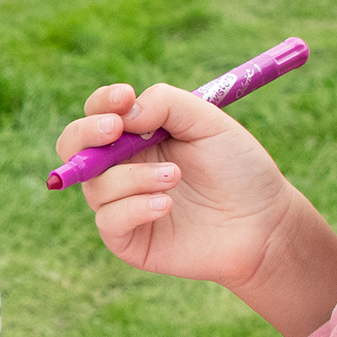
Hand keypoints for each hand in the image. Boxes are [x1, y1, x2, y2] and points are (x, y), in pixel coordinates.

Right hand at [63, 84, 297, 281]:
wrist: (264, 223)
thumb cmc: (239, 169)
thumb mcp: (210, 123)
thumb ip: (168, 104)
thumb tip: (125, 115)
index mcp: (137, 136)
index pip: (99, 113)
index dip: (102, 103)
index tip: (125, 97)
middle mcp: (122, 168)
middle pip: (72, 146)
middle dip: (87, 133)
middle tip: (117, 129)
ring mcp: (122, 204)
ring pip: (96, 184)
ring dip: (134, 176)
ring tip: (176, 177)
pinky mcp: (128, 239)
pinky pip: (109, 220)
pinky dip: (135, 208)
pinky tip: (167, 205)